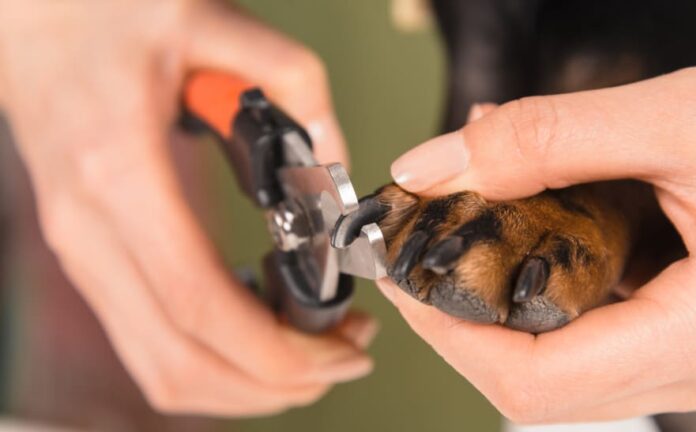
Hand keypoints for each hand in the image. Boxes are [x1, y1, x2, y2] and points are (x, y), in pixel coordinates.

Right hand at [0, 0, 372, 415]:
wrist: (31, 20)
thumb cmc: (113, 14)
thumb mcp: (214, 22)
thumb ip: (294, 84)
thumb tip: (336, 170)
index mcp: (120, 173)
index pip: (199, 303)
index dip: (277, 349)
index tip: (341, 349)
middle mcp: (90, 231)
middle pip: (182, 358)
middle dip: (276, 381)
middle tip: (345, 359)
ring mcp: (82, 255)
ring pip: (161, 369)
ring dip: (246, 386)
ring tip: (314, 357)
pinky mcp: (91, 260)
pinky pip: (147, 345)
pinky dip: (212, 366)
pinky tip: (261, 341)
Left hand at [382, 41, 695, 422]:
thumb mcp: (685, 117)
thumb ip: (546, 140)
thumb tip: (435, 168)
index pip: (540, 384)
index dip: (453, 338)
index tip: (407, 281)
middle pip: (552, 383)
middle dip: (473, 322)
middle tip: (434, 253)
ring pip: (584, 364)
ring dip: (518, 302)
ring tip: (489, 228)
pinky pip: (623, 339)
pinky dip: (569, 291)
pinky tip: (555, 230)